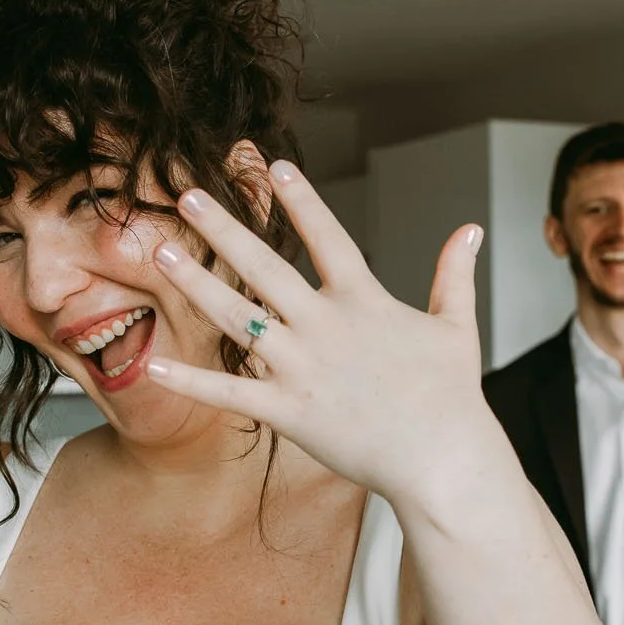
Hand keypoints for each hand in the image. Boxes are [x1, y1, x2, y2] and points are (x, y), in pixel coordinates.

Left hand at [144, 163, 502, 510]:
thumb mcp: (457, 325)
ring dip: (195, 284)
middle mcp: (325, 326)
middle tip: (188, 196)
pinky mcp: (287, 411)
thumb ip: (456, 274)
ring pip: (237, 317)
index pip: (327, 236)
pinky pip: (229, 393)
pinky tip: (153, 365)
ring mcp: (302, 368)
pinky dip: (190, 382)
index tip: (273, 165)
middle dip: (223, 227)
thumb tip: (470, 230)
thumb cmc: (451, 396)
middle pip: (264, 266)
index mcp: (364, 301)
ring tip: (161, 254)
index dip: (301, 199)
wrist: (442, 458)